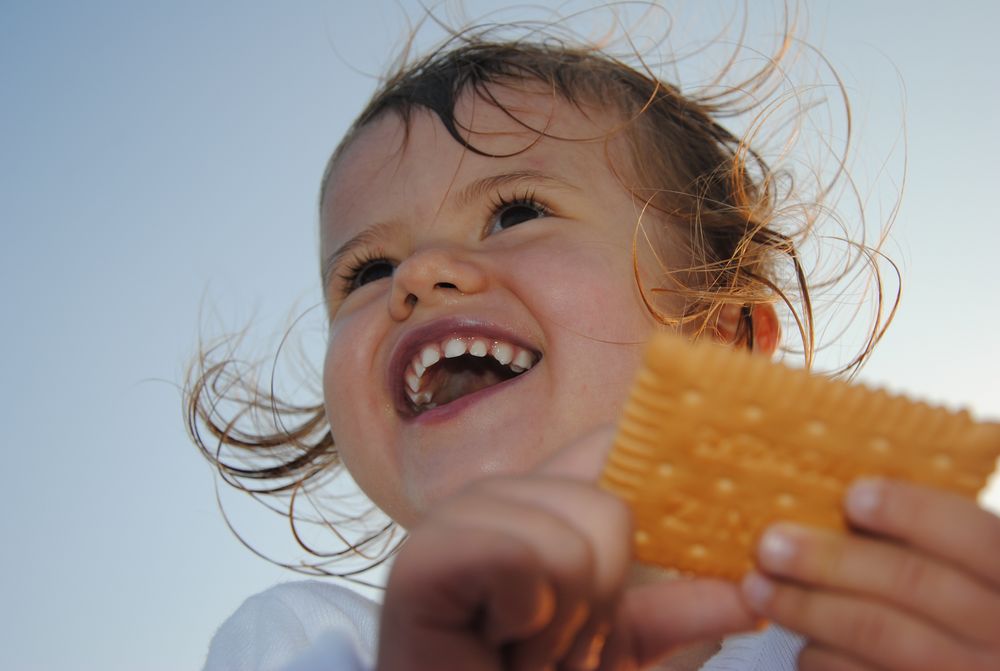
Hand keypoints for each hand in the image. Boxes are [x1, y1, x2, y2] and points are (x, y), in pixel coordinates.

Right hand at [377, 428, 757, 669]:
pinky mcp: (427, 552)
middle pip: (610, 510)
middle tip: (555, 643)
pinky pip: (526, 562)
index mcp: (542, 501)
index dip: (658, 453)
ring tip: (524, 649)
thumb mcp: (622, 644)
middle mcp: (502, 493)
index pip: (611, 441)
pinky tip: (494, 640)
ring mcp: (460, 515)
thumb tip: (755, 589)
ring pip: (573, 543)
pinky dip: (527, 623)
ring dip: (563, 628)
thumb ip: (681, 610)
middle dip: (601, 605)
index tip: (718, 468)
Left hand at [741, 478, 999, 669]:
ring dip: (809, 608)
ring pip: (882, 635)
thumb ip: (918, 538)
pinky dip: (822, 658)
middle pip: (914, 583)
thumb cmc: (946, 600)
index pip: (973, 535)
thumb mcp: (953, 565)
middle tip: (770, 544)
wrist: (966, 665)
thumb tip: (837, 492)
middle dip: (831, 560)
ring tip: (757, 587)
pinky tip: (798, 640)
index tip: (852, 495)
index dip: (912, 511)